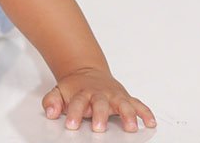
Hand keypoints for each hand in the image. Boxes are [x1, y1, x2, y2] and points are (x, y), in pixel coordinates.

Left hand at [42, 67, 156, 132]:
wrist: (86, 71)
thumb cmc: (75, 87)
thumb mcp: (59, 91)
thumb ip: (52, 101)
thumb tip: (50, 112)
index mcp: (83, 93)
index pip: (77, 103)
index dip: (74, 114)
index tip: (71, 125)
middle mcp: (100, 94)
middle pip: (100, 104)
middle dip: (100, 115)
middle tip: (98, 128)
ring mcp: (114, 96)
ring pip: (122, 104)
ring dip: (127, 115)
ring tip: (130, 127)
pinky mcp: (125, 98)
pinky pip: (138, 104)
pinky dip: (145, 112)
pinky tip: (149, 122)